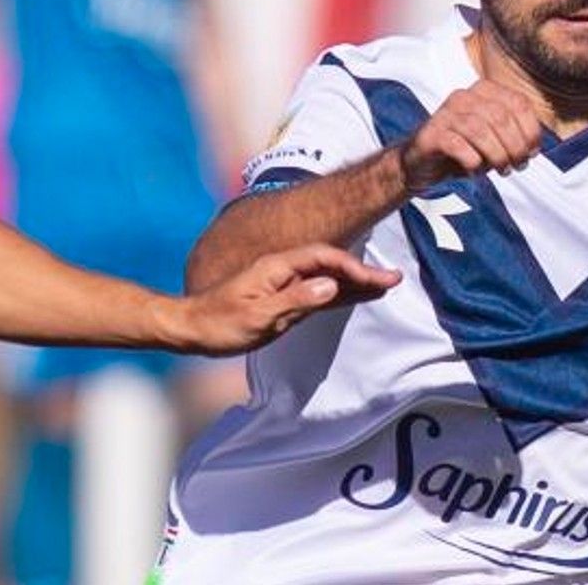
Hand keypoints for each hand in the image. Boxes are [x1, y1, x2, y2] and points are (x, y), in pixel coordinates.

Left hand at [173, 243, 401, 355]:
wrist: (192, 328)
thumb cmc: (220, 324)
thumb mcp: (257, 316)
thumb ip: (294, 300)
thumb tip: (330, 285)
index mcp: (276, 267)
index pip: (323, 257)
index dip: (351, 266)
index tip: (375, 279)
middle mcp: (282, 270)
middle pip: (330, 264)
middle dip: (362, 271)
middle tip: (395, 278)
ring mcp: (284, 284)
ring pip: (327, 278)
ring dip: (355, 281)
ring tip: (386, 285)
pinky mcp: (284, 299)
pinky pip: (318, 293)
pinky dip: (340, 293)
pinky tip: (357, 296)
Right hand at [399, 81, 543, 190]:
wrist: (422, 164)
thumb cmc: (464, 149)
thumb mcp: (495, 139)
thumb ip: (515, 135)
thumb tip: (533, 147)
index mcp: (484, 91)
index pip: (519, 103)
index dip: (531, 130)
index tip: (532, 153)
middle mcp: (464, 96)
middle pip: (501, 117)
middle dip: (516, 146)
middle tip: (517, 165)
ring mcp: (445, 113)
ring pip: (480, 131)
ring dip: (497, 155)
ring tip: (501, 170)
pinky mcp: (431, 134)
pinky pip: (458, 145)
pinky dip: (472, 162)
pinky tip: (474, 171)